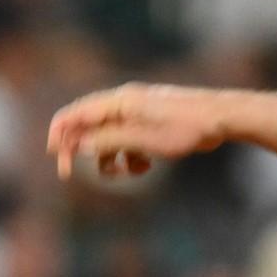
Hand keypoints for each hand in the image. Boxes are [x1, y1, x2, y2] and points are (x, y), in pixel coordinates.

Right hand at [45, 84, 227, 180]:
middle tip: (70, 173)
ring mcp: (137, 113)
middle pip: (88, 126)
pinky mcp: (149, 124)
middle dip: (81, 151)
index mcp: (119, 102)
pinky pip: (126, 142)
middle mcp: (124, 103)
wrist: (222, 119)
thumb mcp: (144, 139)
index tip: (55, 157)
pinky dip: (129, 157)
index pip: (77, 114)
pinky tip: (146, 166)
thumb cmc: (186, 127)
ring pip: (108, 138)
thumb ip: (109, 141)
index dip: (60, 134)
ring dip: (109, 159)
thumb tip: (79, 144)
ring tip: (127, 173)